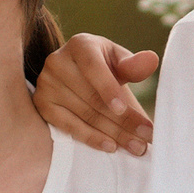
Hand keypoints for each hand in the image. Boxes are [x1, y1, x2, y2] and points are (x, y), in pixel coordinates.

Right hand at [35, 33, 158, 154]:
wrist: (75, 74)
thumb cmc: (103, 67)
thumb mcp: (118, 61)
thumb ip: (133, 65)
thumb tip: (151, 60)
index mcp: (80, 45)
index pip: (93, 67)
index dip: (108, 88)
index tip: (123, 108)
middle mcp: (57, 61)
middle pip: (91, 97)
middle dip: (123, 120)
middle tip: (146, 137)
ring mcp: (47, 84)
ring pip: (83, 114)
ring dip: (113, 134)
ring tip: (136, 146)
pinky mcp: (42, 104)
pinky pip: (68, 126)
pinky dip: (91, 138)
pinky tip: (110, 146)